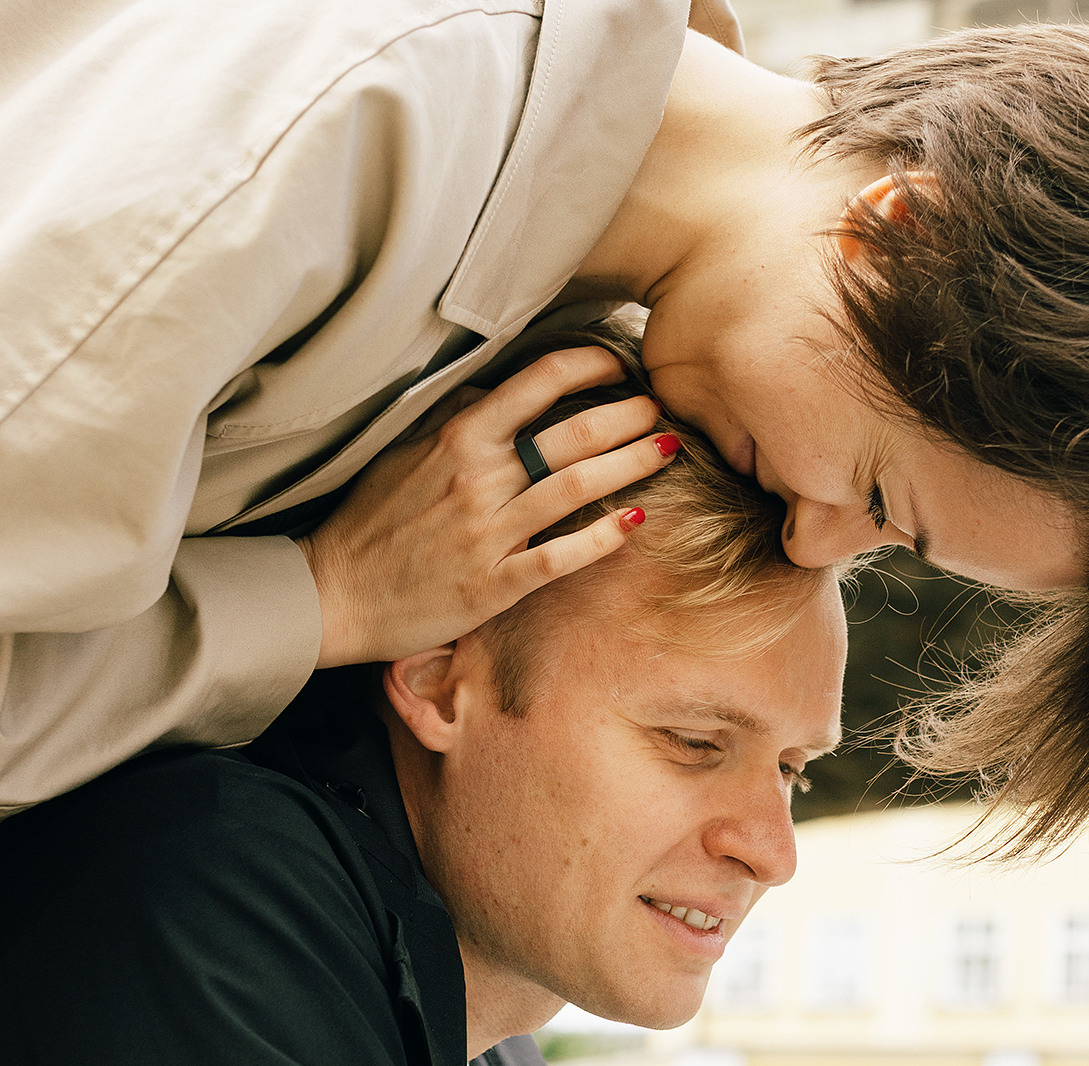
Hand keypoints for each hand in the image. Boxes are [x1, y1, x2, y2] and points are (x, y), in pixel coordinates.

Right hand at [297, 346, 674, 667]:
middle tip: (660, 408)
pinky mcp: (495, 584)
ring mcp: (489, 532)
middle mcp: (478, 477)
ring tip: (667, 448)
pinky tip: (637, 521)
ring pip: (578, 487)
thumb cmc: (371, 522)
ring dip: (631, 464)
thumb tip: (491, 391)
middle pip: (573, 434)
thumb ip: (453, 421)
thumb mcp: (403, 452)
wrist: (335, 592)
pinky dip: (603, 538)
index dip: (589, 366)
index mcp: (458, 436)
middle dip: (628, 415)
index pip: (538, 382)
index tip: (620, 364)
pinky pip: (561, 556)